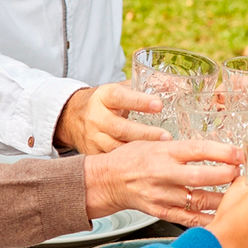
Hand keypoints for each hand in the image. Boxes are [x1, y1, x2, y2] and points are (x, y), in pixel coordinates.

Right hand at [55, 83, 169, 153]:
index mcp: (104, 96)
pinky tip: (146, 165)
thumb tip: (174, 83)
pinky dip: (129, 163)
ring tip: (161, 153)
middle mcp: (96, 117)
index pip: (120, 97)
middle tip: (166, 136)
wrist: (72, 117)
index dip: (139, 102)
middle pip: (120, 127)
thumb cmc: (106, 102)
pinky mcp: (92, 152)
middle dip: (144, 134)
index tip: (159, 105)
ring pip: (116, 147)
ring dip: (139, 152)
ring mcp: (93, 137)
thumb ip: (143, 87)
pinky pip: (112, 160)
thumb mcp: (119, 90)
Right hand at [84, 140, 241, 224]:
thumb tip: (215, 149)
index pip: (198, 150)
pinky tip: (220, 217)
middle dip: (226, 176)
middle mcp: (163, 174)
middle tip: (240, 174)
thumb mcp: (154, 143)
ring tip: (236, 196)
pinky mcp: (161, 212)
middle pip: (201, 177)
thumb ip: (182, 148)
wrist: (107, 181)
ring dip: (222, 199)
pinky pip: (189, 218)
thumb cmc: (131, 159)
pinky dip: (207, 219)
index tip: (239, 154)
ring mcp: (162, 195)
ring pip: (199, 200)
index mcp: (164, 152)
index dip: (222, 152)